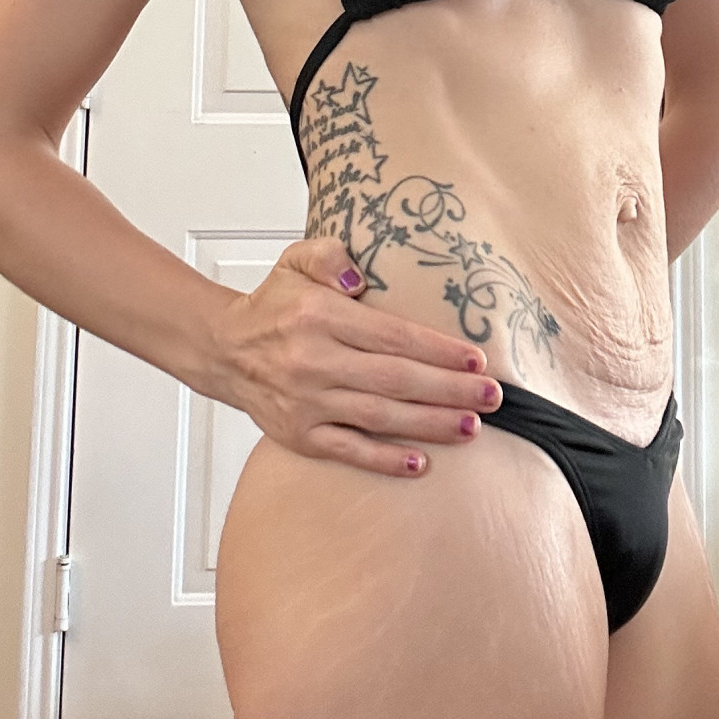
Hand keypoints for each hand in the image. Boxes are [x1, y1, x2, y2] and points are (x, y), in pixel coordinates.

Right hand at [210, 236, 502, 476]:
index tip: (476, 359)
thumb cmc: (274, 304)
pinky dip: (385, 459)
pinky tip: (420, 463)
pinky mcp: (300, 434)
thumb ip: (331, 255)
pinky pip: (349, 450)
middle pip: (396, 380)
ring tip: (471, 426)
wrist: (225, 349)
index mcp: (320, 316)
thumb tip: (361, 278)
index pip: (392, 336)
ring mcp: (307, 403)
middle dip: (450, 389)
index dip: (438, 350)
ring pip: (380, 417)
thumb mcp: (297, 259)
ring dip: (430, 424)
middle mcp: (314, 361)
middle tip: (493, 397)